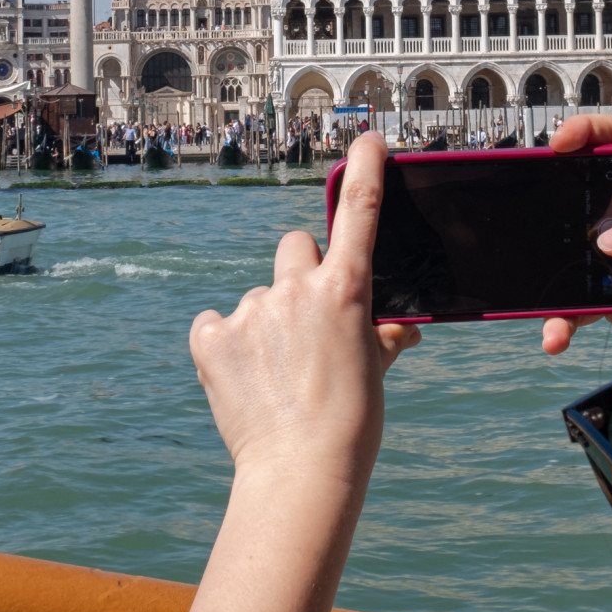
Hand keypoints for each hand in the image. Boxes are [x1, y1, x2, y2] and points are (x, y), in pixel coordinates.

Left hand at [189, 130, 419, 481]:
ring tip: (275, 374)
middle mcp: (297, 288)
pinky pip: (215, 324)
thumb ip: (383, 336)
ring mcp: (251, 310)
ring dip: (265, 322)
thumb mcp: (376, 373)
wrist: (301, 472)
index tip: (370, 139)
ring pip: (258, 296)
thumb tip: (400, 329)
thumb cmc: (352, 425)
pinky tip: (241, 378)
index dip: (367, 169)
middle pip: (296, 248)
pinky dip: (225, 345)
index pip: (360, 212)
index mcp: (347, 290)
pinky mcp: (211, 337)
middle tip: (306, 320)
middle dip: (301, 273)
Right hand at [540, 115, 611, 356]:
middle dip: (553, 198)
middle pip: (585, 191)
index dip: (590, 131)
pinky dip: (561, 321)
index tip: (561, 141)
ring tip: (537, 290)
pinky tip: (554, 336)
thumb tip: (610, 239)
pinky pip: (576, 304)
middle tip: (532, 203)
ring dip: (548, 273)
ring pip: (571, 252)